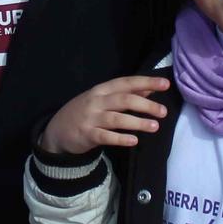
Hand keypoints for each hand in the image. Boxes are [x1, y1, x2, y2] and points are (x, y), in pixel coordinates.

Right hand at [37, 76, 171, 155]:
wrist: (56, 131)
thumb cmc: (85, 112)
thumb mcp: (102, 99)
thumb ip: (124, 95)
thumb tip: (149, 91)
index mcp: (102, 90)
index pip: (127, 83)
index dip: (146, 82)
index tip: (165, 84)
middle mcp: (96, 101)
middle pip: (124, 100)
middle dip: (146, 105)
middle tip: (164, 112)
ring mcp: (91, 118)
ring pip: (117, 118)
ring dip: (137, 122)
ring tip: (154, 126)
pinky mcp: (87, 135)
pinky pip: (105, 136)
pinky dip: (120, 138)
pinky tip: (134, 141)